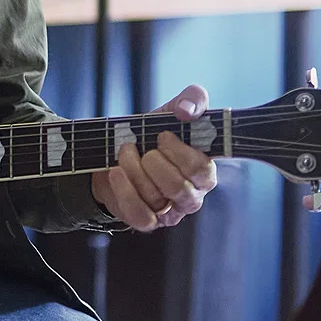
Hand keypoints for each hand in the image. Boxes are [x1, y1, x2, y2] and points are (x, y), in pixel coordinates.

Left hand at [90, 84, 216, 231]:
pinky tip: (116, 173)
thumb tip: (188, 110)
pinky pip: (141, 216)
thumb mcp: (171, 113)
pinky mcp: (148, 221)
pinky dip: (125, 192)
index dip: (178, 152)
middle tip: (142, 148)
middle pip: (177, 187)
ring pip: (155, 198)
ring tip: (125, 153)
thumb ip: (192, 100)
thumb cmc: (152, 136)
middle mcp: (192, 196)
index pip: (201, 169)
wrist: (116, 155)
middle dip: (153, 162)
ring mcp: (170, 212)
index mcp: (204, 172)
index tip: (162, 136)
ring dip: (133, 169)